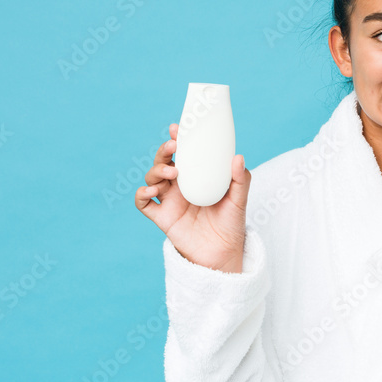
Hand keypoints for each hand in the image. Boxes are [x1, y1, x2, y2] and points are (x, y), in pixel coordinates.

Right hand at [135, 123, 251, 272]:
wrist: (224, 253)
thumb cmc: (231, 223)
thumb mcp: (239, 200)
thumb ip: (240, 180)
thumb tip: (238, 157)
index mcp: (197, 177)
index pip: (183, 153)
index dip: (177, 139)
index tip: (176, 128)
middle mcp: (180, 186)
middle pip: (164, 161)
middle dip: (164, 150)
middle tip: (174, 147)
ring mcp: (169, 201)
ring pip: (152, 177)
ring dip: (156, 170)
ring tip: (172, 173)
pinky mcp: (162, 217)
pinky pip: (143, 203)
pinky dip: (141, 194)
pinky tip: (151, 190)